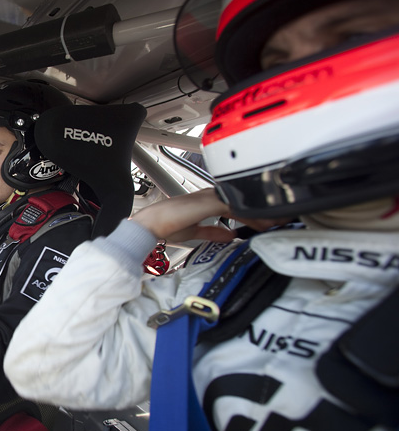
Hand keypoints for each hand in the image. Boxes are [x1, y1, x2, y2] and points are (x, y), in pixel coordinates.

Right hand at [131, 188, 288, 242]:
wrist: (150, 224)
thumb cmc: (164, 225)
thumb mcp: (194, 231)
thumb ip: (212, 232)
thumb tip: (229, 235)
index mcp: (205, 201)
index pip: (236, 203)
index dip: (253, 213)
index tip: (267, 222)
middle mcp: (209, 196)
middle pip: (242, 200)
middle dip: (262, 210)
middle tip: (280, 220)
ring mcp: (209, 197)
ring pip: (241, 201)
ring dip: (260, 212)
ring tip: (276, 222)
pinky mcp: (207, 203)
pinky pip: (234, 206)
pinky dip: (249, 214)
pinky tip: (260, 222)